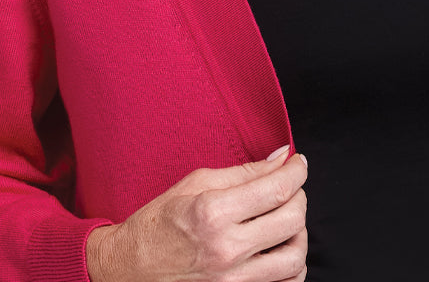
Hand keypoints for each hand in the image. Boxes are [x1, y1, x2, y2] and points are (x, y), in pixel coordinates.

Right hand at [86, 145, 307, 281]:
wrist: (130, 268)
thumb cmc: (159, 222)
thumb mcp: (196, 183)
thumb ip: (244, 172)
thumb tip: (280, 158)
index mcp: (214, 212)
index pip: (276, 189)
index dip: (296, 171)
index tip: (298, 163)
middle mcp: (226, 249)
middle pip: (292, 220)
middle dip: (299, 196)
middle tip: (290, 187)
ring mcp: (233, 281)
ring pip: (295, 257)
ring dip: (298, 233)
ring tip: (285, 219)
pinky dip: (291, 266)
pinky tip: (279, 248)